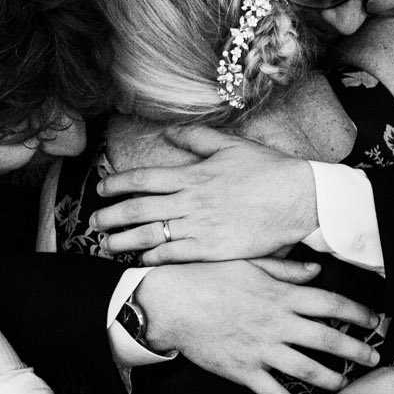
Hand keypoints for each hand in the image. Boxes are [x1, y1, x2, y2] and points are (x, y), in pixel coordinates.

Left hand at [93, 127, 314, 263]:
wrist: (299, 198)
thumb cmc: (268, 170)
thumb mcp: (230, 145)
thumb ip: (196, 137)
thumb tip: (169, 131)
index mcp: (192, 174)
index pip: (144, 178)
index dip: (118, 183)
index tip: (102, 189)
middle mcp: (190, 201)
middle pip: (139, 209)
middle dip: (112, 216)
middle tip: (94, 222)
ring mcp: (200, 227)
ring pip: (151, 235)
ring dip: (124, 240)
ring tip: (107, 245)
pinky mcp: (212, 249)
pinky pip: (174, 256)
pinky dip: (154, 259)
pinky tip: (140, 262)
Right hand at [136, 259, 380, 393]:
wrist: (171, 303)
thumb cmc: (208, 278)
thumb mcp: (250, 264)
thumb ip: (287, 270)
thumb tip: (317, 271)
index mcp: (282, 295)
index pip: (332, 304)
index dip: (359, 314)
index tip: (375, 322)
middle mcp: (277, 324)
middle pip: (329, 340)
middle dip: (356, 351)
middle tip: (373, 360)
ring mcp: (261, 350)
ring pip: (307, 370)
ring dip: (332, 379)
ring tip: (346, 385)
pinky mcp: (244, 371)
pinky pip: (274, 392)